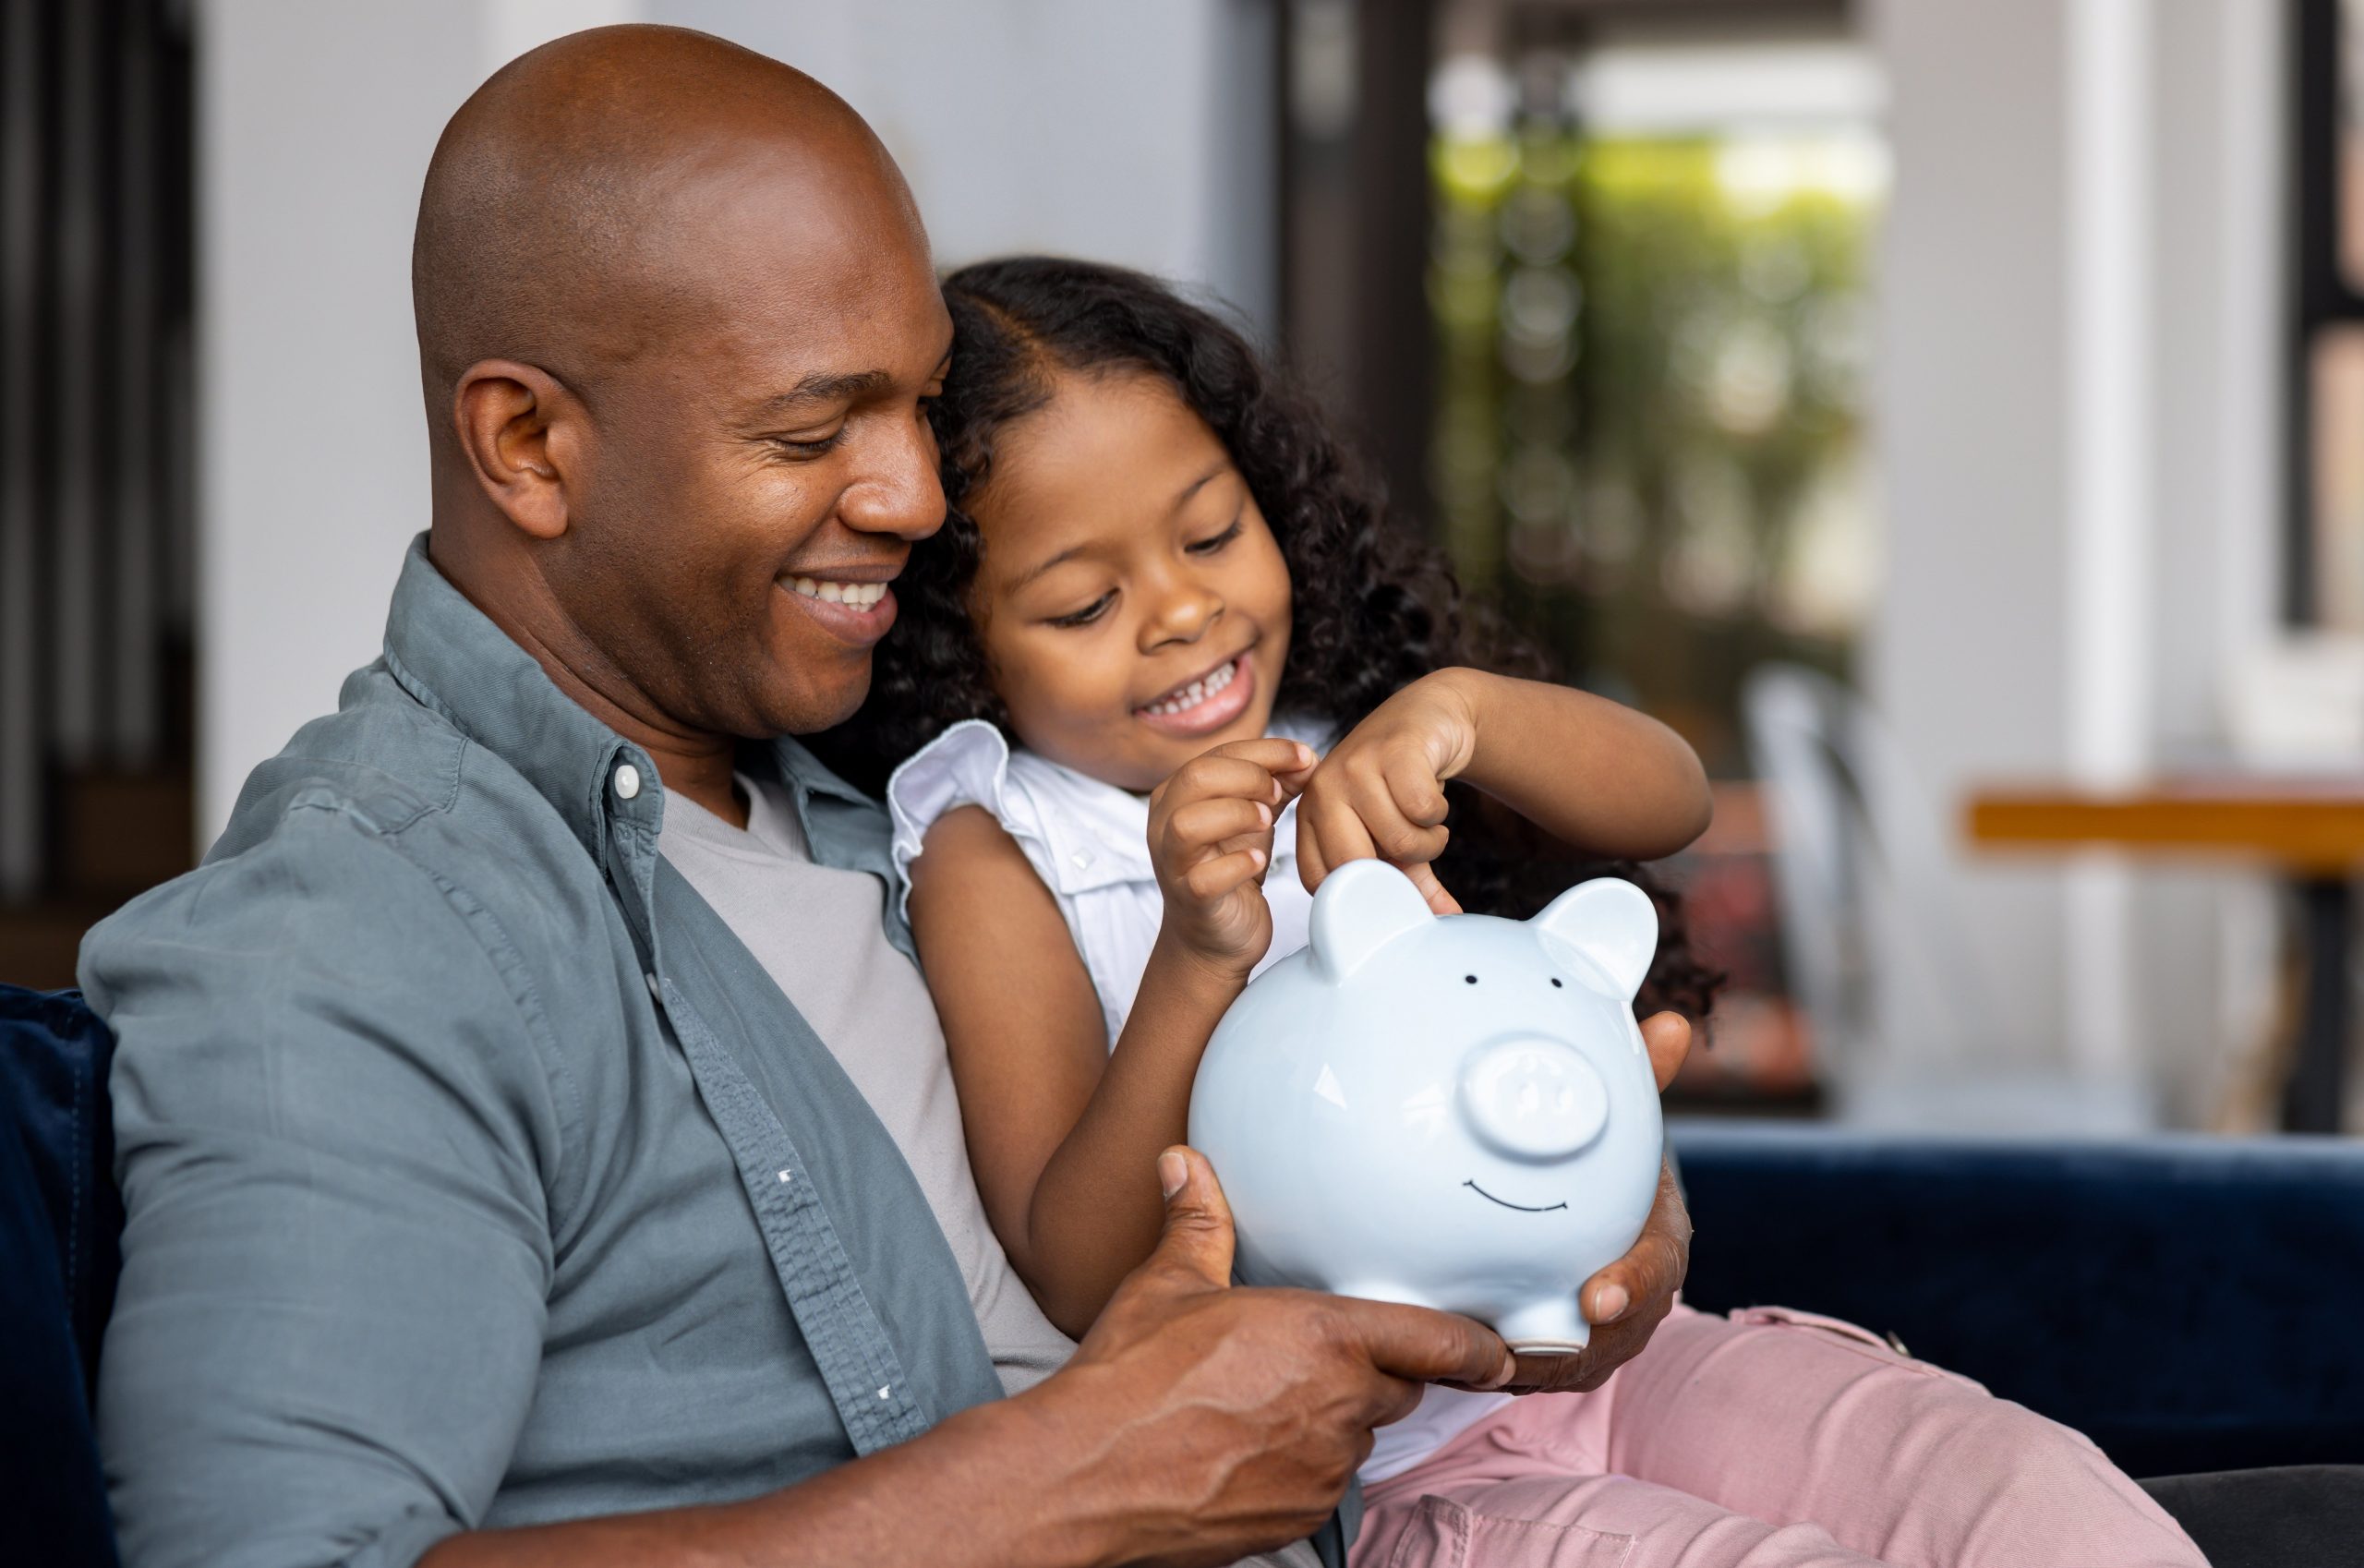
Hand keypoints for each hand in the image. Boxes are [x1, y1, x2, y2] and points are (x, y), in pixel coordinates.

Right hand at [1034, 1147, 1514, 1567]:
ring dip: (1332, 1422)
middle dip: (1371, 1377)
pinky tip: (1245, 1450)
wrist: (1087, 1477)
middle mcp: (1340, 1405)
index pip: (1439, 1343)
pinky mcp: (1300, 1519)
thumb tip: (1184, 1164)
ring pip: (1357, 1438)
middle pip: (1396, 1390)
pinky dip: (1300, 1468)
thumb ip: (1196, 1221)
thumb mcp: (1165, 1285)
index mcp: (1325, 1337)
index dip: (1478, 1348)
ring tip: (1263, 1406)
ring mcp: (1323, 1469)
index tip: (1498, 1351)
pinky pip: (1322, 1485)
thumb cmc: (1127, 1379)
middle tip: (1316, 1363)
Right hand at [1146, 737, 1317, 975]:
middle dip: (1249, 777)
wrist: (1215, 937)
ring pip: (1187, 823)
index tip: (1305, 757)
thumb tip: (1306, 759)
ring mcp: (1172, 863)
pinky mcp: (1189, 900)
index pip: (1218, 754)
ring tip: (1268, 821)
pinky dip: (1237, 865)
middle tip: (1280, 794)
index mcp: (1178, 794)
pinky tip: (1259, 861)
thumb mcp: (1254, 818)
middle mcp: (1164, 823)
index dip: (1266, 751)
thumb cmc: (1230, 868)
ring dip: (1236, 814)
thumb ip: (1275, 785)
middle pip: (1196, 777)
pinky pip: (1203, 878)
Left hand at [1295, 671, 1481, 915]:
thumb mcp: (1396, 835)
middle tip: (1415, 849)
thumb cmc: (1401, 783)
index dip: (1360, 894)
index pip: (1321, 882)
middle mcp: (1322, 791)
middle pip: (1355, 866)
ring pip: (1399, 841)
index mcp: (1310, 817)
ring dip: (1429, 841)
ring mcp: (1355, 767)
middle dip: (1399, 869)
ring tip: (1427, 823)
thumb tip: (1442, 921)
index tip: (1390, 883)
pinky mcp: (1393, 752)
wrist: (1427, 717)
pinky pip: (1423, 811)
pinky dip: (1439, 815)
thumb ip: (1410, 881)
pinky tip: (1435, 799)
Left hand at [1491, 1011, 1694, 1393]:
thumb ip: (1640, 1078)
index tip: (1599, 1297)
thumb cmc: (1607, 1170)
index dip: (1633, 1285)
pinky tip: (1452, 1356)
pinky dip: (1495, 1367)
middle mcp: (1634, 1299)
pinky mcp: (1558, 1359)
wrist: (1593, 1215)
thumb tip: (1672, 1025)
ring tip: (1474, 1352)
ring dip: (1523, 1364)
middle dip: (1568, 1346)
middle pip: (1611, 1337)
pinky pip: (1529, 1372)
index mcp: (1658, 1241)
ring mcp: (1599, 1338)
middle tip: (1513, 1342)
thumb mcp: (1623, 1124)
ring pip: (1566, 1365)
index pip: (1657, 1269)